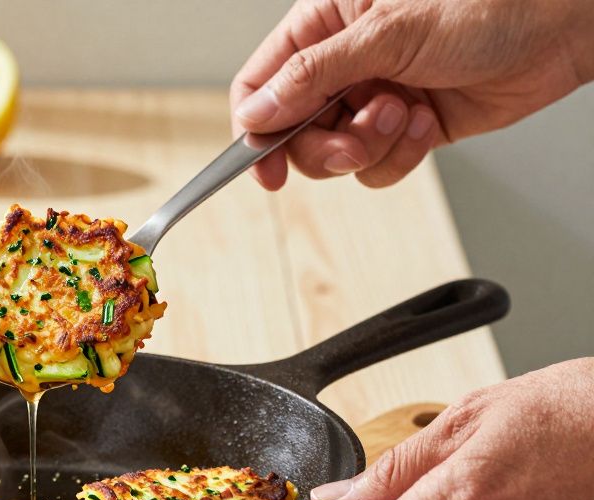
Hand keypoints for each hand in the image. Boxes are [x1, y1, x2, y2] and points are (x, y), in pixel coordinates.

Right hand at [231, 0, 593, 189]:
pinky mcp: (408, 128)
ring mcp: (376, 96)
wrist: (561, 26)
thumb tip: (256, 114)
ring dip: (370, 148)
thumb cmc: (486, 2)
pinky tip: (426, 122)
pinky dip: (402, 155)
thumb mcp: (385, 34)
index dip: (255, 128)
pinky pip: (379, 166)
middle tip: (356, 143)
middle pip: (296, 131)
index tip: (264, 165)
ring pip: (338, 155)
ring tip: (404, 116)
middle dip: (326, 147)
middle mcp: (345, 62)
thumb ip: (311, 77)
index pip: (261, 83)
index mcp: (325, 24)